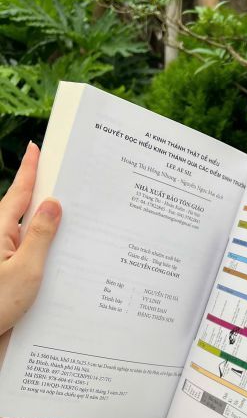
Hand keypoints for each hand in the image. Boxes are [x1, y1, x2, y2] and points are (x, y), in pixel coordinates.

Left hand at [0, 142, 61, 336]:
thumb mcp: (26, 270)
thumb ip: (41, 236)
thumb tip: (53, 205)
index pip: (19, 193)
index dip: (30, 170)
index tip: (37, 147)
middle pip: (22, 207)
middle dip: (41, 191)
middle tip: (61, 175)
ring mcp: (0, 254)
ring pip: (25, 229)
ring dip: (45, 220)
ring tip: (68, 210)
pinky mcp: (4, 269)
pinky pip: (25, 248)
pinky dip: (41, 242)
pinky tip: (57, 246)